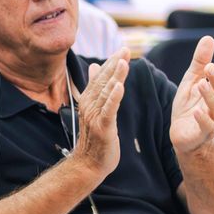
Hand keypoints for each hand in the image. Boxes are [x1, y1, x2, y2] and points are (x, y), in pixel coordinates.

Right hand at [72, 48, 129, 178]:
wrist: (88, 164)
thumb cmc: (95, 138)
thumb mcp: (95, 110)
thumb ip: (94, 88)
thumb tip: (94, 66)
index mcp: (88, 101)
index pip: (100, 78)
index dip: (110, 63)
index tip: (121, 50)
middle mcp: (89, 106)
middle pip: (103, 82)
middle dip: (114, 65)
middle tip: (125, 50)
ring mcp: (95, 117)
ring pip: (106, 93)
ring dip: (115, 77)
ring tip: (123, 62)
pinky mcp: (103, 127)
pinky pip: (109, 110)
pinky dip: (114, 98)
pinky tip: (120, 87)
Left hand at [170, 36, 213, 154]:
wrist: (182, 135)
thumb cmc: (189, 106)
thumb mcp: (191, 81)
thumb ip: (199, 62)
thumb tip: (208, 38)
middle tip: (210, 67)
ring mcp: (212, 120)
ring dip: (210, 95)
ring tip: (201, 84)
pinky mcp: (202, 133)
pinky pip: (205, 126)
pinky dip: (202, 119)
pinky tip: (196, 112)